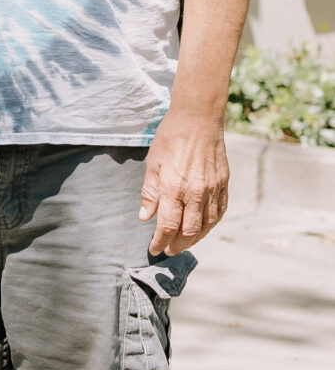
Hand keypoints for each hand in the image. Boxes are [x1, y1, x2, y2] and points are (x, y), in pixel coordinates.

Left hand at [140, 109, 228, 253]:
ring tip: (183, 243)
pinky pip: (219, 212)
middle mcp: (195, 193)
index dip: (160, 242)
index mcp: (173, 188)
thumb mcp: (152, 164)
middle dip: (177, 245)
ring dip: (194, 239)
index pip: (167, 226)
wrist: (198, 119)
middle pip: (188, 231)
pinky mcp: (224, 184)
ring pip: (206, 226)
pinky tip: (202, 228)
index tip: (154, 249)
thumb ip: (149, 193)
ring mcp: (212, 190)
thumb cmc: (170, 139)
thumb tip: (145, 217)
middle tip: (168, 250)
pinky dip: (211, 225)